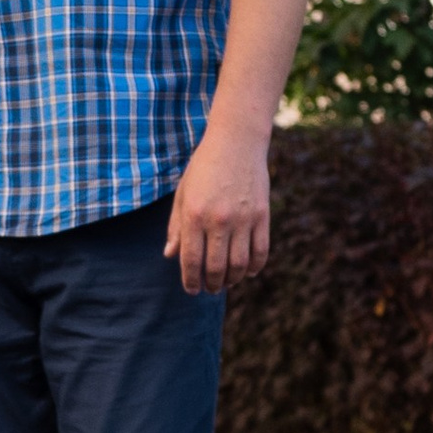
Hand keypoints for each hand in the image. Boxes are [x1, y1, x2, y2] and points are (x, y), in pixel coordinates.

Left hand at [164, 121, 271, 292]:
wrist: (236, 142)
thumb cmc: (204, 168)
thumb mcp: (183, 194)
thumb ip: (176, 227)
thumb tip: (170, 256)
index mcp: (194, 215)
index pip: (191, 260)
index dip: (190, 280)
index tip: (191, 290)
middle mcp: (218, 220)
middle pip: (216, 267)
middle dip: (212, 284)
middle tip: (209, 289)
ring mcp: (243, 219)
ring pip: (239, 264)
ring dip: (232, 280)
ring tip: (226, 282)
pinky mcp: (262, 216)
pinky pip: (260, 251)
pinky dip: (254, 267)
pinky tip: (247, 272)